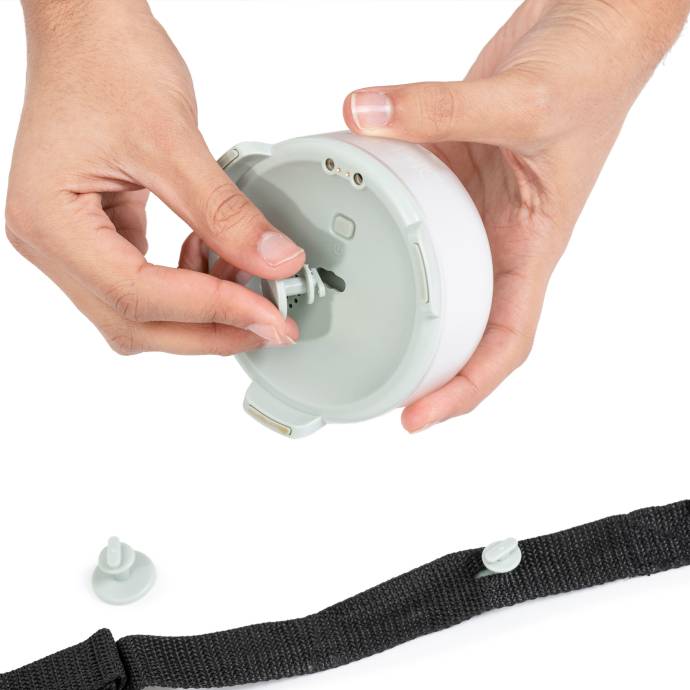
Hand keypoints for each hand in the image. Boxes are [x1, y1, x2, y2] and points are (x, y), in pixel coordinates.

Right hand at [6, 0, 302, 354]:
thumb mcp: (173, 139)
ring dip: (198, 313)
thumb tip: (276, 261)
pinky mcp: (96, 238)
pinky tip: (213, 257)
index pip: (137, 295)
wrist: (88, 28)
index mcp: (50, 221)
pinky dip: (186, 287)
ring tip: (246, 284)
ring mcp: (70, 244)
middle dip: (208, 330)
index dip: (211, 311)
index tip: (269, 315)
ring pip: (138, 314)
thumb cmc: (107, 62)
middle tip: (270, 326)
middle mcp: (50, 244)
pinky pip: (143, 286)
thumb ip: (225, 212)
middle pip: (134, 322)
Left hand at [343, 0, 688, 431]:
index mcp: (530, 244)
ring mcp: (471, 207)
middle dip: (422, 361)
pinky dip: (379, 220)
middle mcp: (497, 236)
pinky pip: (409, 207)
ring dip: (393, 296)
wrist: (592, 27)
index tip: (418, 415)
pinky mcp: (451, 172)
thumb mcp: (522, 101)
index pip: (503, 340)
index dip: (464, 388)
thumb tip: (366, 115)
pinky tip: (343, 222)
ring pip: (430, 269)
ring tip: (341, 315)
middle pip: (461, 322)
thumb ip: (442, 109)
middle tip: (366, 378)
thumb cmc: (592, 73)